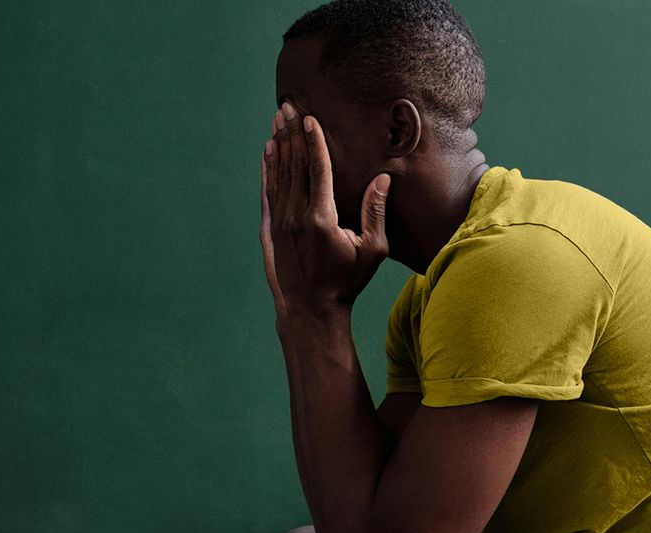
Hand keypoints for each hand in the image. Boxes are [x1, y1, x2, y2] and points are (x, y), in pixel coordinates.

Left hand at [260, 101, 389, 320]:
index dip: (314, 141)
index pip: (318, 169)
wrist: (310, 310)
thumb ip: (375, 213)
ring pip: (279, 174)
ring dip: (279, 144)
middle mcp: (296, 216)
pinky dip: (268, 168)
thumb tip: (382, 178)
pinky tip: (268, 150)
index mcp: (322, 218)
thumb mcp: (372, 251)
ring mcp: (280, 222)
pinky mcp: (270, 229)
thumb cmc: (347, 281)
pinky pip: (268, 190)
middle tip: (288, 105)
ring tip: (277, 118)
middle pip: (295, 165)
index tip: (310, 117)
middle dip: (292, 133)